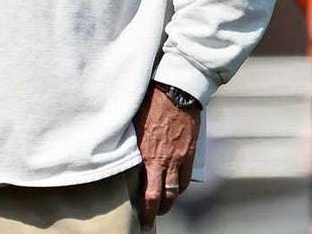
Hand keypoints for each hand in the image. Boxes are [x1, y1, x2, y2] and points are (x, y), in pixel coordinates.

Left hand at [134, 83, 200, 228]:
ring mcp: (177, 158)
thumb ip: (129, 143)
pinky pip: (185, 178)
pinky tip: (175, 191)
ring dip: (168, 202)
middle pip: (159, 195)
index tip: (138, 217)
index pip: (143, 190)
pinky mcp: (189, 153)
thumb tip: (122, 155)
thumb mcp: (133, 125)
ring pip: (174, 190)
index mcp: (144, 154)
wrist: (175, 92)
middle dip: (154, 211)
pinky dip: (180, 188)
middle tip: (149, 220)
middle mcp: (161, 160)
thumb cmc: (149, 103)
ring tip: (162, 208)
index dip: (141, 207)